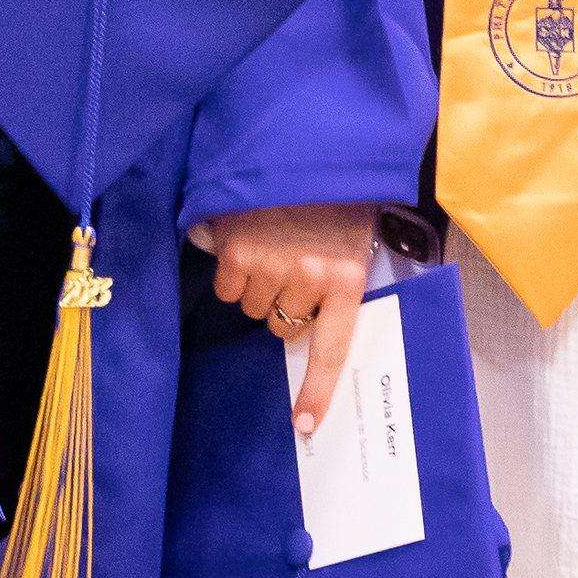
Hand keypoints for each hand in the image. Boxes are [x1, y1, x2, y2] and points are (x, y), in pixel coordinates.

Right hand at [196, 205, 373, 434]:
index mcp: (347, 280)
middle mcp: (311, 278)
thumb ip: (334, 290)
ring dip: (258, 285)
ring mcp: (272, 267)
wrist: (305, 151)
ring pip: (252, 309)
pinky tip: (249, 243)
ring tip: (273, 246)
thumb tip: (303, 339)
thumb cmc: (331, 203)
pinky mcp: (238, 254)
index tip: (304, 426)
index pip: (331, 350)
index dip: (316, 391)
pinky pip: (229, 289)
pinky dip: (233, 272)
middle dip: (283, 305)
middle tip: (292, 264)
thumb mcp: (349, 245)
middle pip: (282, 327)